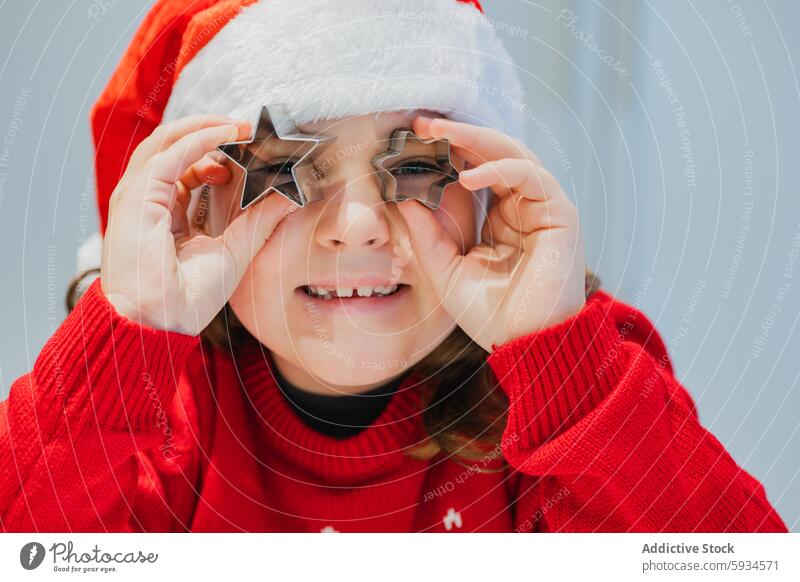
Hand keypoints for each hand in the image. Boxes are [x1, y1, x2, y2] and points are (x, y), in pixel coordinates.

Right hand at [101, 114, 297, 334]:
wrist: (160, 324)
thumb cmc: (188, 299)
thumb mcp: (235, 250)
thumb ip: (259, 220)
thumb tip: (290, 196)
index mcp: (165, 214)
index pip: (187, 169)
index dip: (217, 153)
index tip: (251, 147)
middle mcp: (148, 201)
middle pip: (176, 150)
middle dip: (212, 133)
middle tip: (249, 129)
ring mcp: (138, 196)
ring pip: (168, 143)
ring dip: (206, 128)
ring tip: (241, 126)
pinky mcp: (137, 196)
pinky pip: (169, 153)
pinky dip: (198, 138)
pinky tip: (227, 134)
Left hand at [396, 116, 586, 351]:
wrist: (526, 346)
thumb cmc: (491, 315)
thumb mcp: (445, 270)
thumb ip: (426, 235)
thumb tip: (401, 198)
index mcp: (502, 219)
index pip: (476, 172)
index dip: (448, 153)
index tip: (413, 139)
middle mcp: (524, 208)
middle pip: (493, 155)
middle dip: (458, 136)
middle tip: (423, 123)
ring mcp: (544, 208)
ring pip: (513, 155)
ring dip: (475, 140)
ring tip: (439, 134)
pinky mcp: (560, 214)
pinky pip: (529, 176)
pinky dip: (499, 169)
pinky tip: (467, 175)